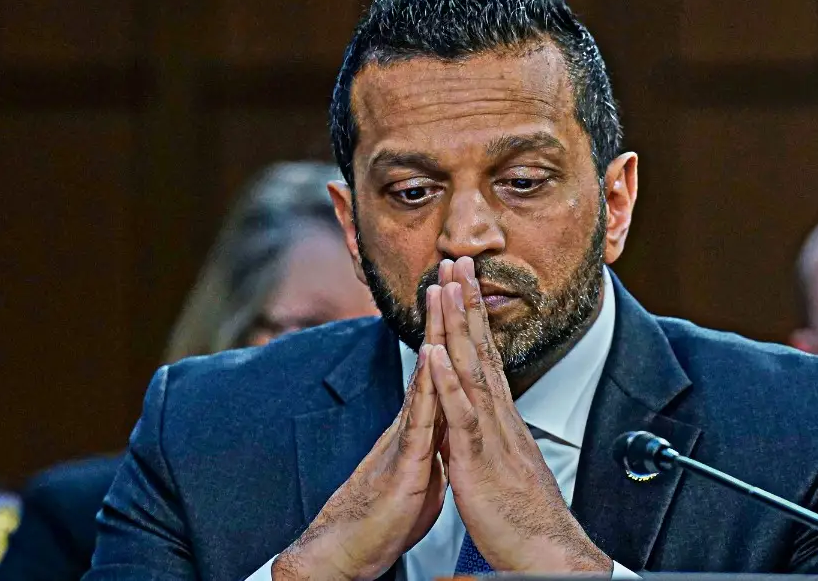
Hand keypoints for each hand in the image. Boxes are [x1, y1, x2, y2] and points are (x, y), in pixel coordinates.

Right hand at [273, 283, 450, 580]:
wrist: (352, 550)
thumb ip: (434, 447)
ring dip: (434, 333)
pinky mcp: (405, 462)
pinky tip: (430, 357)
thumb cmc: (386, 516)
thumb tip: (446, 435)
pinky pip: (418, 420)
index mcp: (425, 424)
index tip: (466, 292)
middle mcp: (414, 422)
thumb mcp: (424, 473)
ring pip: (425, 376)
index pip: (443, 367)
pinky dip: (427, 387)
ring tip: (440, 292)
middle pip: (433, 358)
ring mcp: (408, 438)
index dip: (456, 330)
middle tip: (451, 266)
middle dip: (444, 312)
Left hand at [429, 256, 610, 573]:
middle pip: (480, 349)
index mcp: (499, 418)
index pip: (484, 356)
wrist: (545, 552)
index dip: (471, 318)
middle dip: (466, 303)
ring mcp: (490, 433)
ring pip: (471, 369)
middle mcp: (498, 416)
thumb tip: (465, 423)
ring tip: (444, 287)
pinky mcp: (480, 457)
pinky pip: (462, 413)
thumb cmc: (523, 517)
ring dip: (456, 325)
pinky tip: (435, 351)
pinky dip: (448, 380)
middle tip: (456, 261)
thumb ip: (481, 439)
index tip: (461, 284)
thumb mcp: (497, 467)